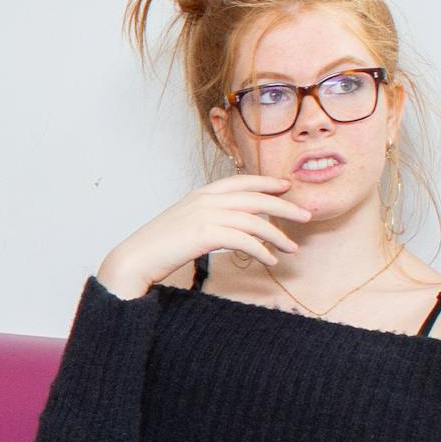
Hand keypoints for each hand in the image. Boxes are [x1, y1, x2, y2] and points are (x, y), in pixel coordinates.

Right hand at [98, 175, 316, 297]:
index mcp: (201, 194)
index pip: (242, 181)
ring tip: (292, 248)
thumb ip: (207, 216)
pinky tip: (271, 259)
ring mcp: (206, 216)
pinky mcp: (206, 234)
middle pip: (255, 198)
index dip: (267, 182)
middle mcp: (206, 200)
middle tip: (305, 216)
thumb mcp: (184, 222)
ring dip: (277, 235)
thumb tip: (231, 224)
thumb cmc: (158, 246)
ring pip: (254, 221)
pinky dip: (262, 250)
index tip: (287, 188)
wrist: (134, 258)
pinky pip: (245, 240)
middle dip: (284, 207)